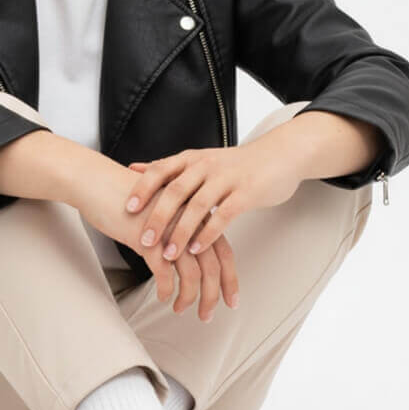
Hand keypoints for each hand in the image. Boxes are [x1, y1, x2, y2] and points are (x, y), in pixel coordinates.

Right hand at [73, 169, 227, 320]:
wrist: (98, 183)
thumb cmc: (127, 197)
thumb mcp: (162, 212)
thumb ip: (179, 231)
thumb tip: (188, 256)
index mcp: (195, 215)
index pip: (224, 251)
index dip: (229, 278)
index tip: (230, 300)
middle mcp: (188, 223)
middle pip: (213, 266)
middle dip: (213, 296)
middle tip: (207, 316)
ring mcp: (170, 231)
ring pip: (192, 274)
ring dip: (188, 298)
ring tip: (180, 310)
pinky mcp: (148, 240)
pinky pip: (164, 273)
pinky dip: (165, 289)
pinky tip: (161, 296)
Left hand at [125, 141, 301, 258]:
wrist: (280, 155)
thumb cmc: (235, 164)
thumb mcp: (199, 160)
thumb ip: (168, 167)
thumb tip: (133, 168)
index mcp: (192, 158)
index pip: (161, 169)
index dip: (143, 188)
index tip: (128, 208)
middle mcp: (207, 165)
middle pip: (176, 190)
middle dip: (158, 217)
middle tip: (144, 242)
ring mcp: (228, 178)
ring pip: (198, 206)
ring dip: (181, 232)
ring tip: (169, 255)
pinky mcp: (247, 193)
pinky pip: (224, 215)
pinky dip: (208, 233)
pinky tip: (197, 249)